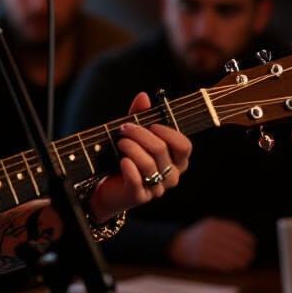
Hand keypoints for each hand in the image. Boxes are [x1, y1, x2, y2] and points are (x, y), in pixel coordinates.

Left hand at [87, 92, 191, 221]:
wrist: (107, 187)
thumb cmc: (125, 157)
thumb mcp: (133, 135)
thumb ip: (139, 116)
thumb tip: (143, 96)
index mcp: (176, 160)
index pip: (184, 146)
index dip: (167, 132)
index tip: (150, 125)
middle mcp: (171, 176)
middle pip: (161, 150)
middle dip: (140, 134)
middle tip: (124, 128)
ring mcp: (157, 188)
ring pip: (148, 164)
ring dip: (131, 148)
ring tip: (120, 142)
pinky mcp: (139, 196)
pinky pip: (137, 180)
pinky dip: (128, 167)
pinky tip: (122, 160)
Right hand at [168, 217, 255, 271]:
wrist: (178, 245)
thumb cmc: (200, 236)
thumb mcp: (210, 226)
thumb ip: (227, 229)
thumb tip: (249, 238)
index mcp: (213, 225)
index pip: (236, 231)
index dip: (247, 239)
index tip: (252, 245)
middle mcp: (209, 234)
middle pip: (234, 244)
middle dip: (245, 252)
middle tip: (251, 256)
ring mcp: (205, 246)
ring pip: (229, 255)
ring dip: (240, 261)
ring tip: (244, 263)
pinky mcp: (201, 258)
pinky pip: (220, 264)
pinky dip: (229, 266)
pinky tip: (234, 268)